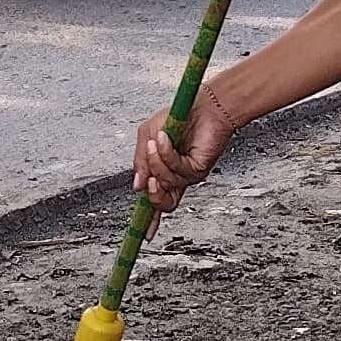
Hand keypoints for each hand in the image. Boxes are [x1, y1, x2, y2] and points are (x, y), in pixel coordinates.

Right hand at [132, 97, 233, 211]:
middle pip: (162, 203)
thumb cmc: (178, 117)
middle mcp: (177, 177)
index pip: (155, 201)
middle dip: (152, 192)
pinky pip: (178, 169)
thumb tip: (137, 186)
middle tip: (149, 178)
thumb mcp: (147, 135)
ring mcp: (188, 175)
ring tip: (157, 142)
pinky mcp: (198, 168)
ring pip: (167, 184)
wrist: (203, 105)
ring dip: (157, 162)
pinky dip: (167, 153)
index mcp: (164, 172)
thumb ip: (140, 161)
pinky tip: (165, 139)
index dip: (150, 221)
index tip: (144, 234)